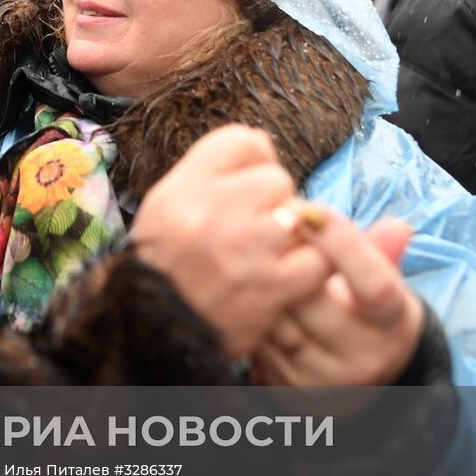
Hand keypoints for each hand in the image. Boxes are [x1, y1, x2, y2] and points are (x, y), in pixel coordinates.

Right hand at [129, 125, 334, 356]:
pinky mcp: (271, 286)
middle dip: (274, 203)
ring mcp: (243, 248)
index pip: (240, 140)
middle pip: (275, 177)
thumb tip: (264, 142)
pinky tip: (290, 276)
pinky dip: (311, 268)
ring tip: (271, 254)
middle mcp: (209, 212)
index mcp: (181, 189)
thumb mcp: (166, 206)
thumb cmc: (166, 265)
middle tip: (257, 230)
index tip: (246, 189)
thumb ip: (210, 171)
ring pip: (300, 212)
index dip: (253, 161)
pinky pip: (317, 258)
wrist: (158, 334)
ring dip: (293, 234)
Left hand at [251, 211, 424, 386]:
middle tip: (270, 224)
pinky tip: (245, 288)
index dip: (342, 244)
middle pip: (311, 299)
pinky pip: (256, 339)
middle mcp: (361, 359)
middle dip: (286, 257)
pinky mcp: (285, 387)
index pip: (373, 286)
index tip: (313, 211)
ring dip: (260, 281)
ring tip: (254, 250)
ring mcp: (321, 379)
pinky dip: (248, 310)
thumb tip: (398, 228)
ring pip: (276, 318)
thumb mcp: (381, 280)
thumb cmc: (363, 309)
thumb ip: (380, 253)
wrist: (356, 375)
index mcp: (391, 325)